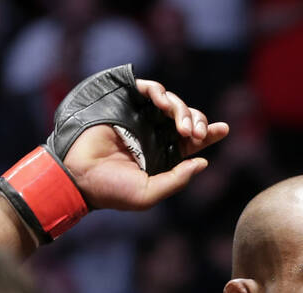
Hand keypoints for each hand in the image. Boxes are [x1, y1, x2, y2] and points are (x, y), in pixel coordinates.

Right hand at [63, 79, 228, 211]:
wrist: (78, 176)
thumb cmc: (112, 190)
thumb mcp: (149, 193)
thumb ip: (177, 179)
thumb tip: (204, 162)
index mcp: (163, 155)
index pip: (192, 142)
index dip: (209, 133)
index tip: (223, 129)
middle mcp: (155, 134)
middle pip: (186, 119)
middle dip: (197, 122)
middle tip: (195, 134)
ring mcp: (140, 118)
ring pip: (171, 103)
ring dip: (181, 110)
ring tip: (182, 126)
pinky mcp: (125, 104)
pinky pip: (148, 89)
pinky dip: (159, 92)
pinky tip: (163, 104)